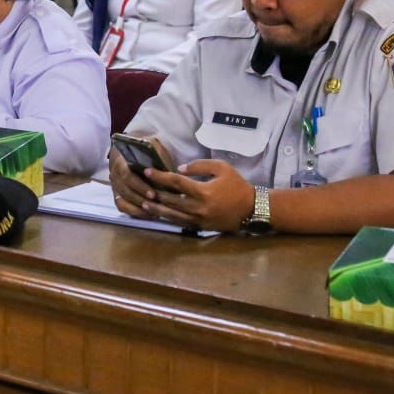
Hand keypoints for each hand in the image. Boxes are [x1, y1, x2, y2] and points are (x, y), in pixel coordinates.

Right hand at [108, 138, 177, 219]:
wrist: (133, 150)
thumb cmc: (146, 150)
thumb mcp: (153, 147)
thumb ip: (158, 155)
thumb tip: (169, 170)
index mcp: (121, 161)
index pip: (127, 176)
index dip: (140, 186)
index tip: (153, 194)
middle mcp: (115, 174)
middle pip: (125, 191)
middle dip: (141, 199)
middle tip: (155, 205)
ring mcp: (115, 185)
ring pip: (122, 201)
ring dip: (138, 208)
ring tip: (154, 212)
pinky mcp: (117, 194)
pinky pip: (122, 207)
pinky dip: (134, 212)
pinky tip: (148, 213)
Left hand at [139, 159, 256, 231]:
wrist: (252, 208)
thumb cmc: (237, 185)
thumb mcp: (221, 168)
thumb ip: (199, 166)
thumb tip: (178, 170)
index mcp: (204, 191)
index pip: (176, 183)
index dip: (160, 176)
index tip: (147, 171)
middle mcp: (199, 207)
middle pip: (170, 200)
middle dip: (155, 193)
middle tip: (141, 186)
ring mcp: (199, 219)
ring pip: (172, 215)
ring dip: (157, 209)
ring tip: (144, 203)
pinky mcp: (201, 227)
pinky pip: (180, 223)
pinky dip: (168, 218)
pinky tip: (159, 214)